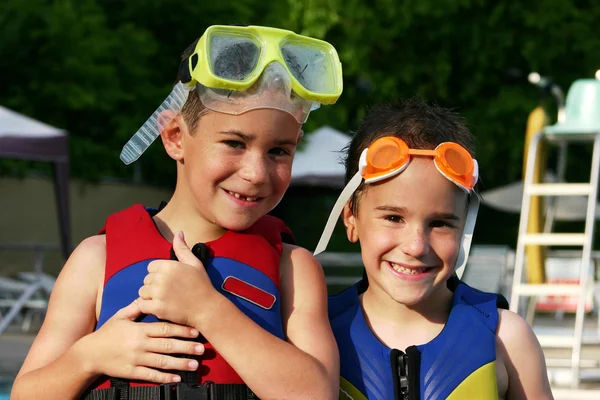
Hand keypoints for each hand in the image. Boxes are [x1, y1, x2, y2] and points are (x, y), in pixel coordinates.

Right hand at [83, 299, 204, 382]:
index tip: (196, 331)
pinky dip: (164, 378)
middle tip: (202, 349)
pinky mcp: (132, 372)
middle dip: (186, 347)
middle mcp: (140, 345)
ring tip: (195, 364)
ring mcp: (136, 359)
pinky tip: (176, 378)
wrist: (89, 354)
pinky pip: (151, 376)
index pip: (164, 328)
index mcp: (139, 330)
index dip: (181, 329)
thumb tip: (148, 296)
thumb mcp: (120, 317)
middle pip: (167, 345)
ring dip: (180, 363)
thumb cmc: (107, 333)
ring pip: (162, 362)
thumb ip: (136, 308)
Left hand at [137, 231, 221, 328]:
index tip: (169, 281)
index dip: (158, 274)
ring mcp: (158, 293)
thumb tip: (178, 232)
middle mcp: (162, 278)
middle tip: (168, 291)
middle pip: (146, 279)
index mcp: (169, 265)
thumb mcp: (194, 263)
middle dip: (154, 285)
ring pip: (142, 292)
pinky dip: (148, 307)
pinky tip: (160, 307)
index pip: (151, 267)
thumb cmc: (201, 285)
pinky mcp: (157, 308)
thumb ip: (182, 248)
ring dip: (150, 297)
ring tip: (164, 300)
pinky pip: (142, 305)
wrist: (206, 308)